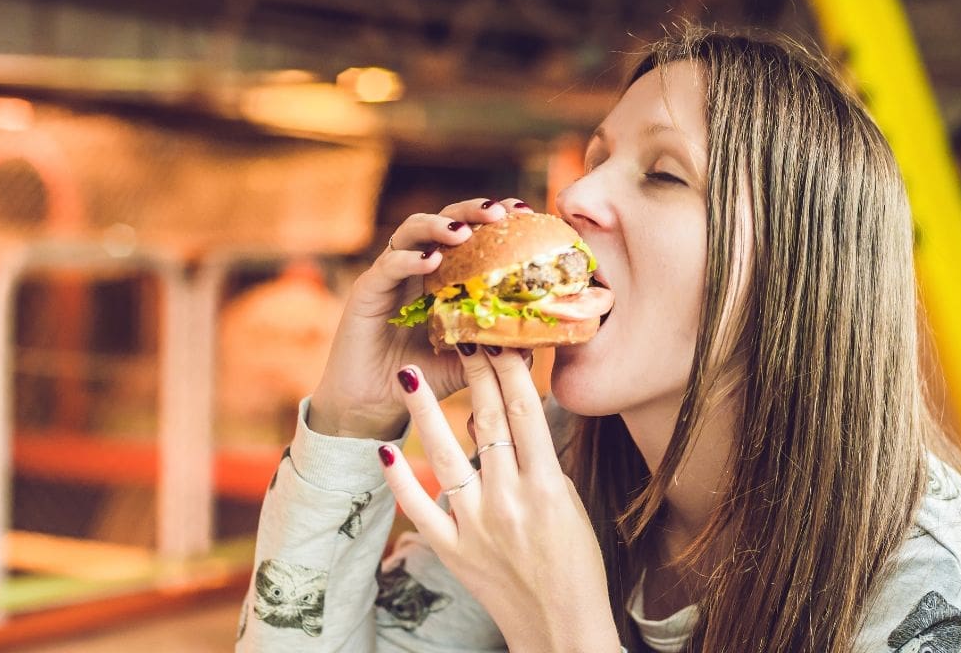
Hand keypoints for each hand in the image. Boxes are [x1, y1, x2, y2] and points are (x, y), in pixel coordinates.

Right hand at [308, 197, 528, 439]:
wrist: (375, 404)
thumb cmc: (423, 378)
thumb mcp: (472, 362)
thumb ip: (501, 348)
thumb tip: (539, 337)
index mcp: (447, 275)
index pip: (473, 233)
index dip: (497, 218)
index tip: (525, 212)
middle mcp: (419, 267)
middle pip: (445, 220)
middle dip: (471, 210)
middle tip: (498, 212)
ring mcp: (392, 274)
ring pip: (412, 230)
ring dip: (439, 225)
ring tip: (462, 232)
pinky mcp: (367, 289)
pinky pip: (389, 265)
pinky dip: (409, 259)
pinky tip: (431, 262)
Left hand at [378, 349, 620, 652]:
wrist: (560, 627)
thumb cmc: (575, 563)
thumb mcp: (569, 502)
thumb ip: (539, 460)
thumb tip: (508, 417)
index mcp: (547, 485)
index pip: (525, 412)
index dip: (510, 371)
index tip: (498, 337)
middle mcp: (510, 499)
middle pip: (488, 423)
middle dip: (474, 375)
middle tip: (459, 336)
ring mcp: (478, 524)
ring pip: (446, 456)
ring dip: (424, 413)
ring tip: (405, 375)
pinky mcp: (453, 550)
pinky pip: (421, 509)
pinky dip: (401, 481)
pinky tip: (385, 452)